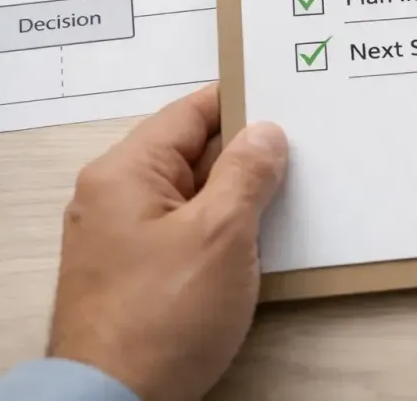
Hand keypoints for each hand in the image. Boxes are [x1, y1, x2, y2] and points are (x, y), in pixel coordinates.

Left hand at [47, 84, 288, 400]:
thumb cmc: (163, 316)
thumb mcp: (221, 234)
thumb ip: (247, 173)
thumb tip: (265, 132)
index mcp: (124, 172)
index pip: (190, 113)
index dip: (241, 103)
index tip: (288, 101)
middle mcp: (113, 196)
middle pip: (191, 153)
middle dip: (245, 153)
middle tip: (303, 152)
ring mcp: (121, 237)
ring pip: (191, 195)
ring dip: (237, 197)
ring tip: (289, 197)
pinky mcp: (133, 273)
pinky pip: (184, 232)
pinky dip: (220, 230)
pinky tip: (257, 242)